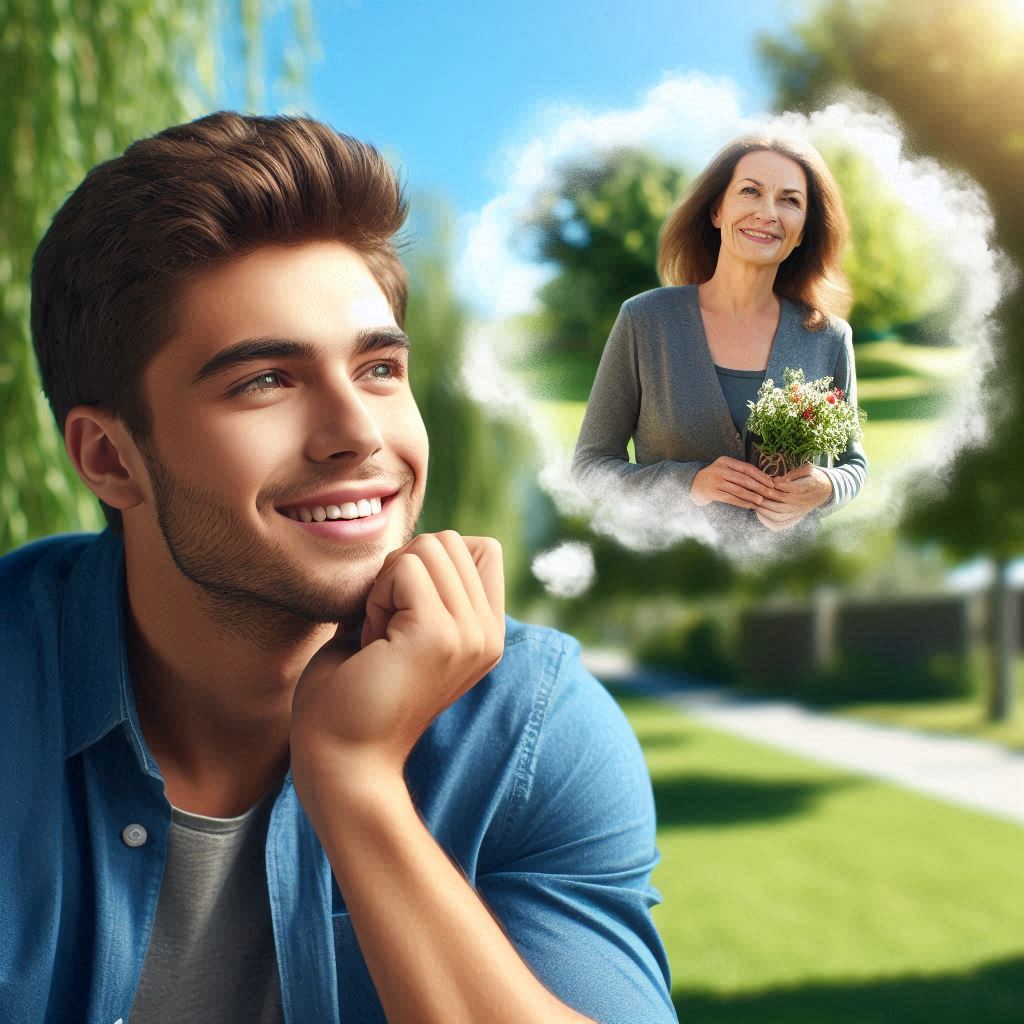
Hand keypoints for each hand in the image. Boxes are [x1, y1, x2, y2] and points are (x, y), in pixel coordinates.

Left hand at [290, 531, 504, 803]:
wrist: (340, 762)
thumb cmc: (352, 697)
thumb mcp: (401, 630)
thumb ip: (419, 588)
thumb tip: (416, 542)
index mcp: (486, 633)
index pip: (479, 547)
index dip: (428, 564)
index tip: (401, 617)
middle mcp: (488, 635)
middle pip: (448, 541)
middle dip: (401, 571)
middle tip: (382, 631)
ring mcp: (469, 635)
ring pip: (427, 547)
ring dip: (386, 584)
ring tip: (378, 639)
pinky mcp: (438, 636)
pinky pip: (403, 569)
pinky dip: (375, 597)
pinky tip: (371, 643)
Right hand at [691, 456, 776, 509]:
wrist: (695, 483)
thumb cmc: (716, 475)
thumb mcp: (725, 467)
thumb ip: (740, 470)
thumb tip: (764, 478)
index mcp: (725, 461)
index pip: (747, 468)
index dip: (760, 476)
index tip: (771, 483)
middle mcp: (720, 470)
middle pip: (744, 479)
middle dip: (759, 487)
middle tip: (770, 493)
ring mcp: (716, 482)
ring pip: (738, 490)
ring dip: (752, 496)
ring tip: (762, 500)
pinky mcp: (713, 493)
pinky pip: (731, 499)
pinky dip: (742, 503)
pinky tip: (750, 505)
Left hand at [755, 464, 832, 531]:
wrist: (827, 491)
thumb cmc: (815, 477)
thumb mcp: (808, 469)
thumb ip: (794, 473)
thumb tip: (778, 479)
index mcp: (802, 487)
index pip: (783, 486)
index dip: (772, 483)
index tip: (764, 479)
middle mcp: (798, 500)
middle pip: (777, 499)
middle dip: (763, 495)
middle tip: (751, 490)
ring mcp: (795, 509)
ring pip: (776, 511)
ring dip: (763, 506)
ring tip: (752, 500)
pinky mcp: (794, 514)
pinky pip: (779, 518)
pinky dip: (768, 515)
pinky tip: (758, 510)